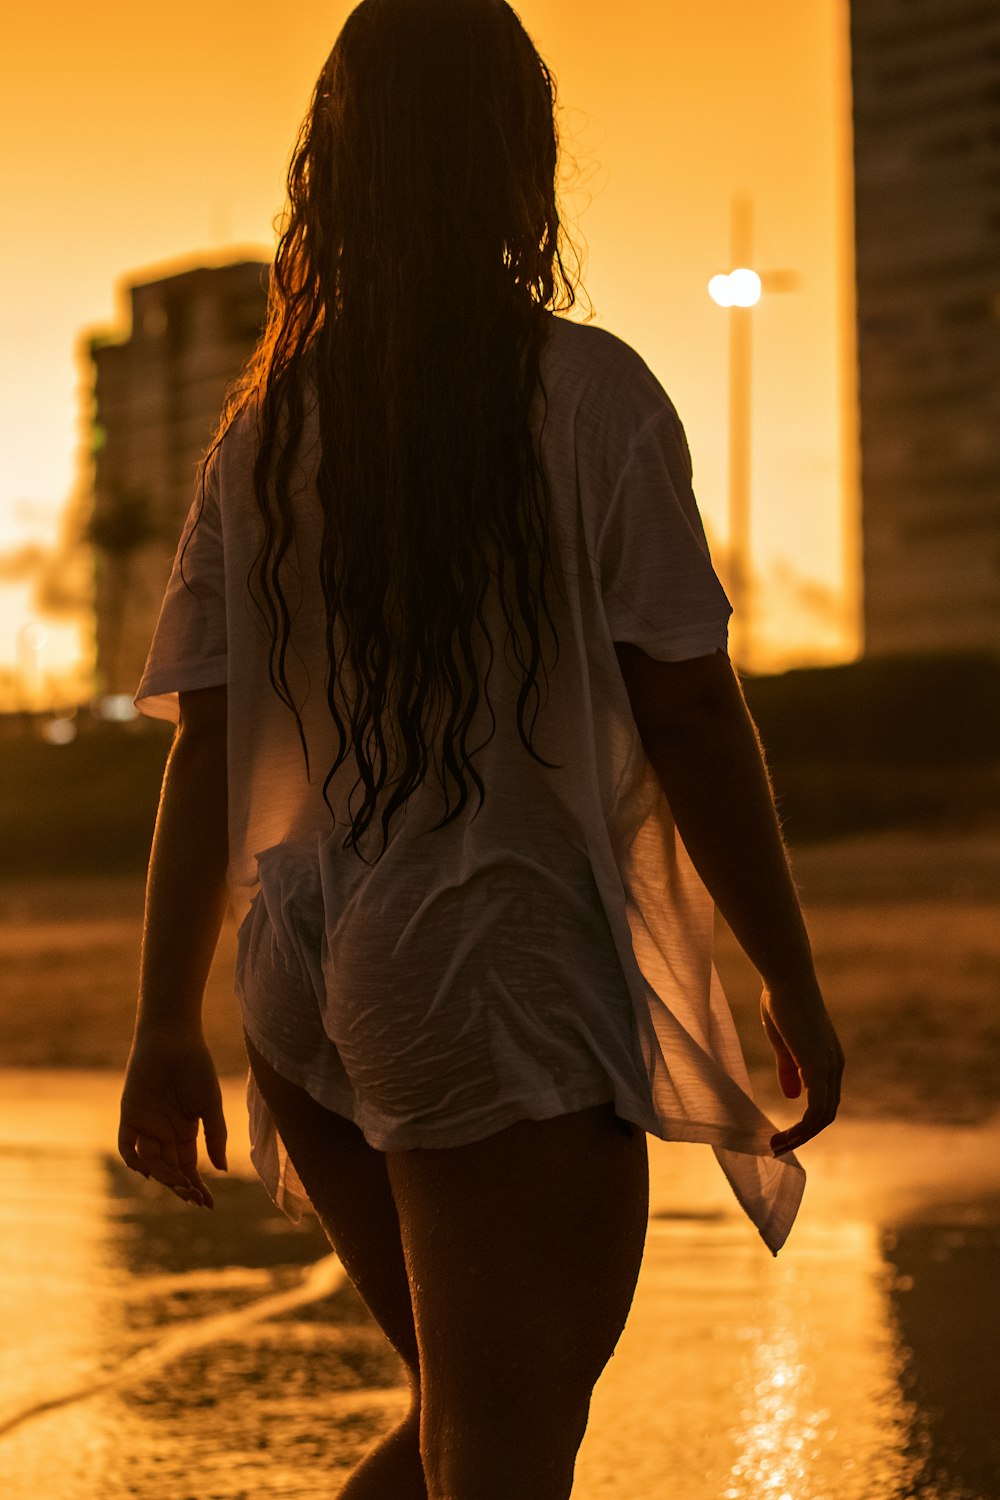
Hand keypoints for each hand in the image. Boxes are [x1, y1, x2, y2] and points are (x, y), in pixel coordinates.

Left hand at [118, 1029, 227, 1207]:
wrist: (173, 1040)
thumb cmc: (196, 1068)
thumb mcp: (209, 1105)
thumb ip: (215, 1137)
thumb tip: (222, 1170)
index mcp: (186, 1132)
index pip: (189, 1169)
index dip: (198, 1188)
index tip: (209, 1205)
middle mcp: (165, 1133)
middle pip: (170, 1170)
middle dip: (181, 1187)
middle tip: (193, 1197)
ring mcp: (146, 1126)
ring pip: (151, 1163)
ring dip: (164, 1175)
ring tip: (179, 1181)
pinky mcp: (129, 1116)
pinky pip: (127, 1147)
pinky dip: (134, 1161)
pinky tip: (147, 1171)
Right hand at [760, 980, 844, 1156]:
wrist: (787, 978)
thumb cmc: (782, 1002)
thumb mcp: (784, 1043)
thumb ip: (789, 1069)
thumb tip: (792, 1097)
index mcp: (827, 1059)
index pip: (824, 1100)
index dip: (805, 1120)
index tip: (781, 1131)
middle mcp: (834, 1066)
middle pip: (826, 1113)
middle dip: (803, 1134)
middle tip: (777, 1146)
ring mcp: (829, 1067)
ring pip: (822, 1116)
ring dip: (800, 1136)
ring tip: (776, 1145)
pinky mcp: (818, 1066)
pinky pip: (816, 1109)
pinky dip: (801, 1128)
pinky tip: (783, 1134)